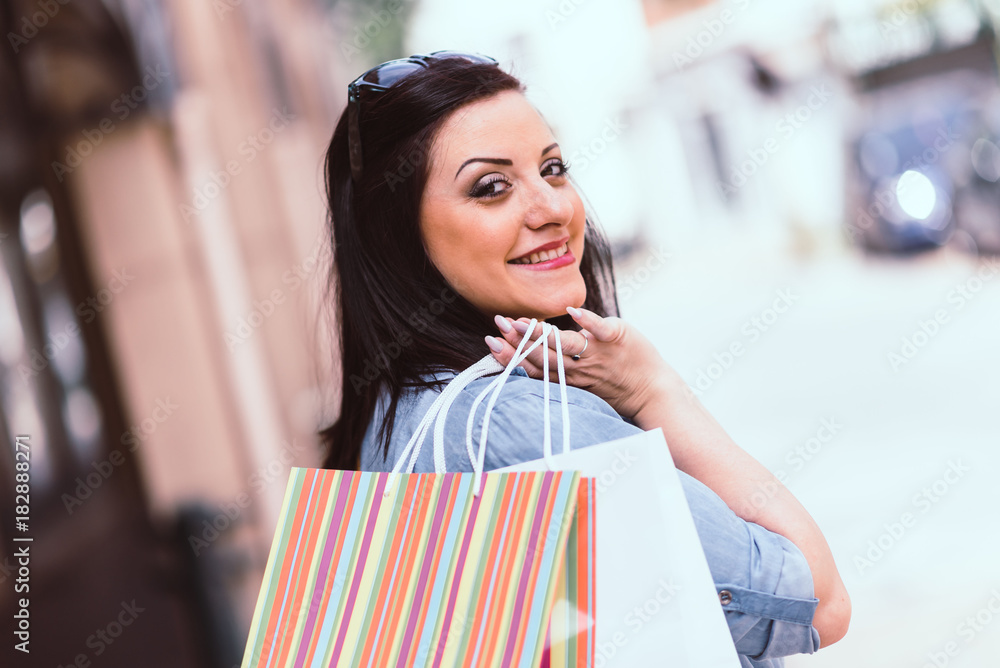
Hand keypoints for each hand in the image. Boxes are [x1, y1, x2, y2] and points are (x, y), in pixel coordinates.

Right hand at [484, 307, 678, 419]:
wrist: (651, 391)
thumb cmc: (613, 385)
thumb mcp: (580, 382)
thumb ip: (555, 367)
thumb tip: (526, 351)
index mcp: (566, 379)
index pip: (532, 369)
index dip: (510, 356)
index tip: (490, 341)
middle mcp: (578, 369)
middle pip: (543, 357)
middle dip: (518, 342)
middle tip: (498, 325)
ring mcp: (597, 354)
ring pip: (564, 345)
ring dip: (541, 334)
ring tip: (521, 321)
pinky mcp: (616, 339)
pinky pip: (600, 330)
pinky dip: (587, 321)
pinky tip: (571, 311)